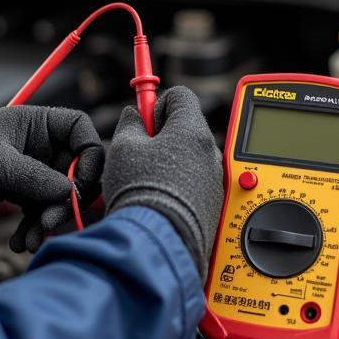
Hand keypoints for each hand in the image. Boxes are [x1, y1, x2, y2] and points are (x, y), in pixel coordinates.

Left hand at [0, 106, 103, 251]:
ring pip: (58, 195)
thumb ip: (33, 177)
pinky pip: (39, 210)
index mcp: (34, 122)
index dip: (89, 154)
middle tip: (50, 221)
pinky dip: (33, 227)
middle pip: (75, 168)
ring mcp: (29, 169)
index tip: (80, 183)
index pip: (79, 129)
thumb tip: (70, 192)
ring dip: (48, 220)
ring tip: (28, 240)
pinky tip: (18, 243)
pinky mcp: (17, 191)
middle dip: (66, 198)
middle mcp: (36, 143)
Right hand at [102, 86, 222, 279]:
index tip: (144, 120)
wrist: (158, 243)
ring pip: (192, 157)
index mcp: (192, 130)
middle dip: (164, 135)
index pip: (181, 95)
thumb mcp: (123, 147)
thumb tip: (135, 117)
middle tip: (142, 152)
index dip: (158, 103)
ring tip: (149, 180)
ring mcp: (215, 180)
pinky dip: (181, 184)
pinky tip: (161, 198)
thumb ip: (130, 123)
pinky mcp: (214, 205)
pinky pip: (196, 182)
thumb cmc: (141, 192)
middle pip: (188, 127)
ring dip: (173, 161)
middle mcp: (210, 153)